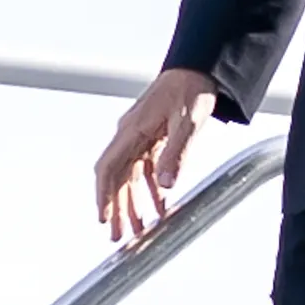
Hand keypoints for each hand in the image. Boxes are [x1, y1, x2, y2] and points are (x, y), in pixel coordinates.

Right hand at [95, 68, 216, 243]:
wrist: (200, 68)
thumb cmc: (191, 89)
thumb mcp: (188, 123)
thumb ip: (176, 154)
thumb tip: (166, 185)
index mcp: (131, 131)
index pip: (108, 168)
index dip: (104, 195)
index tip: (104, 218)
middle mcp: (131, 135)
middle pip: (117, 178)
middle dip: (117, 208)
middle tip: (119, 236)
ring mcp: (141, 137)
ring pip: (131, 177)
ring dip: (134, 203)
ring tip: (138, 230)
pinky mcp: (155, 139)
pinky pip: (148, 170)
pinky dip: (152, 190)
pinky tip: (160, 207)